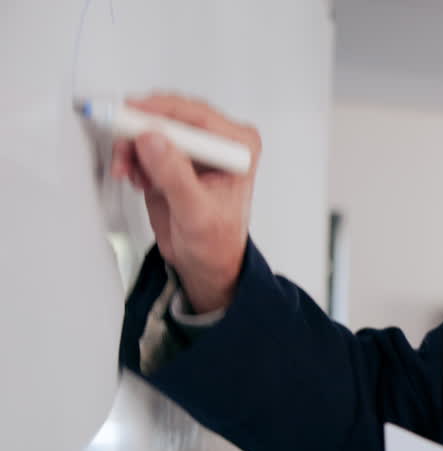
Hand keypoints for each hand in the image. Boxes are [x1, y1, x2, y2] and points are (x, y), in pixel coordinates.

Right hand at [111, 93, 261, 312]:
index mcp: (238, 147)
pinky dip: (131, 157)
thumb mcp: (195, 212)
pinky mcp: (172, 157)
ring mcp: (193, 148)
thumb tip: (153, 140)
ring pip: (151, 128)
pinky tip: (137, 178)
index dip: (159, 112)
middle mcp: (218, 141)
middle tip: (120, 146)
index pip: (196, 116)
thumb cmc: (216, 242)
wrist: (206, 262)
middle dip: (139, 131)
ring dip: (131, 146)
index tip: (128, 116)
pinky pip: (142, 143)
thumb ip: (174, 175)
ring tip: (126, 170)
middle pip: (170, 116)